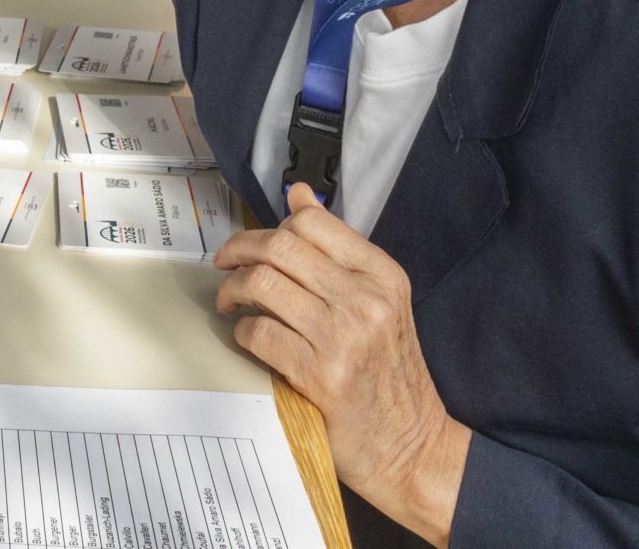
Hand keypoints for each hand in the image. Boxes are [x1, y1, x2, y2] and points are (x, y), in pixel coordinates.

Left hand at [214, 184, 470, 545]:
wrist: (413, 445)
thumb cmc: (388, 372)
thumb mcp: (380, 301)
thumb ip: (337, 250)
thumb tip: (298, 194)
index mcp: (381, 275)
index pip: (311, 222)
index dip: (270, 227)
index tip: (254, 244)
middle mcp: (365, 300)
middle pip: (279, 247)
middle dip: (238, 250)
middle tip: (224, 264)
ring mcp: (343, 338)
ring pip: (262, 284)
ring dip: (233, 290)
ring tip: (231, 301)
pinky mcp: (319, 376)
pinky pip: (259, 333)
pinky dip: (241, 330)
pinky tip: (246, 335)